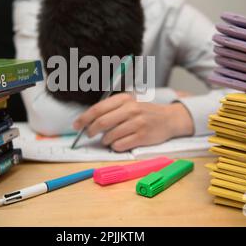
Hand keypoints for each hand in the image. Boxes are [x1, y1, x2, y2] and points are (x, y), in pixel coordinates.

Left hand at [73, 93, 193, 151]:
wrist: (169, 119)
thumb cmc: (144, 112)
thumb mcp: (129, 104)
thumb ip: (111, 110)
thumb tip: (88, 121)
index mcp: (125, 99)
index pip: (98, 108)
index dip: (84, 118)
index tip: (76, 125)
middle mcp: (131, 109)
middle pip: (102, 122)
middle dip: (91, 131)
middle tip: (89, 134)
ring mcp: (137, 123)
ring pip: (110, 135)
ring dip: (105, 140)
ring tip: (108, 139)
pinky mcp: (142, 136)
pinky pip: (120, 145)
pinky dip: (115, 146)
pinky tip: (118, 143)